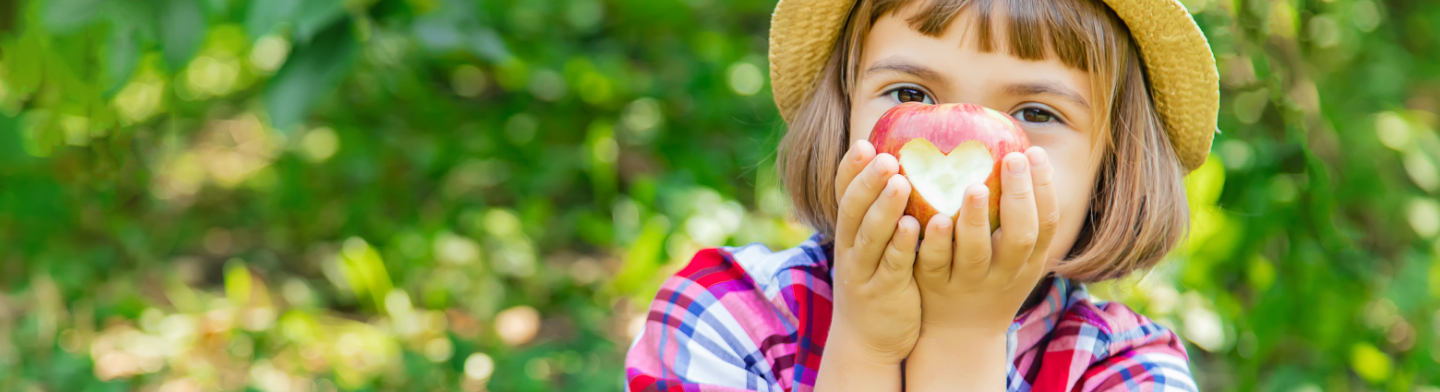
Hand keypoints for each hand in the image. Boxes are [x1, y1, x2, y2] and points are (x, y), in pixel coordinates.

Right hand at [814, 140, 921, 391]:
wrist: (867, 341)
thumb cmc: (879, 283)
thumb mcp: (874, 247)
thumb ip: (885, 214)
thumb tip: (908, 169)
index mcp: (849, 233)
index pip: (843, 195)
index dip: (850, 170)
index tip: (863, 143)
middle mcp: (850, 249)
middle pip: (853, 210)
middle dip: (867, 181)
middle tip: (883, 155)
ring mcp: (864, 272)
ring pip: (870, 236)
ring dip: (884, 208)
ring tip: (899, 182)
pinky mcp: (884, 293)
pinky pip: (892, 266)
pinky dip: (901, 245)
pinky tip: (913, 227)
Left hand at [906, 147, 1058, 390]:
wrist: (959, 336)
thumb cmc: (988, 279)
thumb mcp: (1014, 257)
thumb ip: (1016, 214)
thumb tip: (1018, 151)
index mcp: (1027, 261)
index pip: (1046, 223)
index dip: (1044, 188)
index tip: (1035, 152)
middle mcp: (1004, 272)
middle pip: (1020, 236)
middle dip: (1019, 196)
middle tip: (1012, 158)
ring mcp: (969, 281)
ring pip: (976, 252)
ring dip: (977, 219)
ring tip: (975, 188)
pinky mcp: (935, 286)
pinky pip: (936, 263)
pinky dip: (936, 242)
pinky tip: (933, 219)